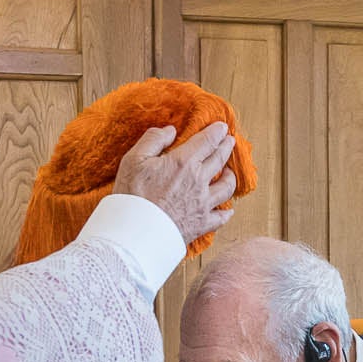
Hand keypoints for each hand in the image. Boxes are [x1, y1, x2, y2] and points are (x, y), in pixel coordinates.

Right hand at [113, 122, 237, 245]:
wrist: (134, 234)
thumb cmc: (131, 196)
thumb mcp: (134, 159)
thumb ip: (153, 140)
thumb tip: (170, 130)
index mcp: (183, 162)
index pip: (207, 141)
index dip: (217, 131)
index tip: (222, 127)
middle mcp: (199, 181)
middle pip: (220, 160)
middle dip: (227, 147)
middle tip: (230, 141)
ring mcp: (203, 204)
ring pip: (227, 187)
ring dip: (231, 177)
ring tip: (230, 172)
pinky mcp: (201, 225)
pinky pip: (221, 217)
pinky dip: (227, 212)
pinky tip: (228, 210)